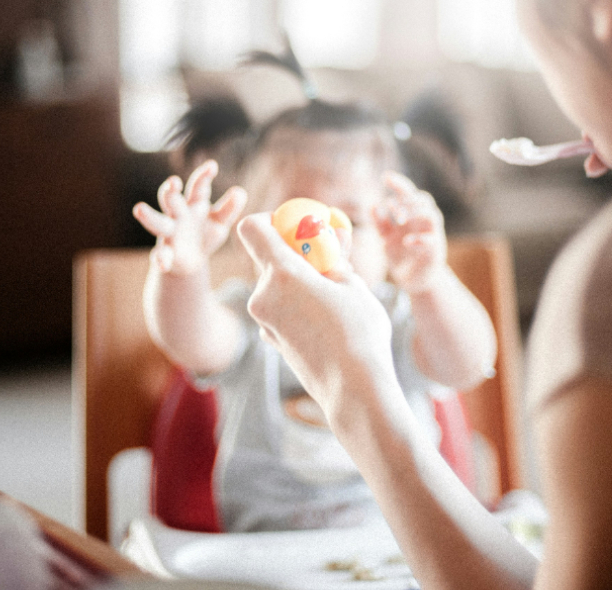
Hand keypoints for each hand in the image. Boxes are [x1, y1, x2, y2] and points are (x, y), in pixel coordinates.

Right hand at [133, 160, 247, 274]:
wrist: (191, 262)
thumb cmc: (205, 234)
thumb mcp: (220, 222)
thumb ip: (229, 208)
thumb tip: (240, 192)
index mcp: (193, 204)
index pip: (197, 187)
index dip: (203, 176)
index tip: (212, 166)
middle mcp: (178, 215)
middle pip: (171, 200)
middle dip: (170, 191)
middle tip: (172, 182)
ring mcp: (170, 233)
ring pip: (157, 222)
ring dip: (149, 216)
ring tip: (139, 208)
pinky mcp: (166, 253)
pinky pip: (160, 254)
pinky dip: (160, 258)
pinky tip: (162, 262)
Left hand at [236, 214, 397, 421]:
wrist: (354, 390)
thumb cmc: (359, 334)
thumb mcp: (353, 285)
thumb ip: (334, 258)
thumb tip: (332, 238)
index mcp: (282, 274)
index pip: (252, 229)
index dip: (270, 220)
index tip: (296, 227)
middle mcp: (263, 296)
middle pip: (267, 258)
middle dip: (294, 253)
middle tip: (326, 258)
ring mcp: (264, 321)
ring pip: (275, 285)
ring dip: (298, 281)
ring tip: (334, 293)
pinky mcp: (271, 339)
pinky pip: (279, 309)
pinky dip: (296, 304)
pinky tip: (325, 318)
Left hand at [375, 172, 447, 293]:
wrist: (416, 280)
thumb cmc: (402, 256)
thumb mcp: (387, 238)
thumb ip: (380, 223)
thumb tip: (373, 205)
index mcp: (413, 216)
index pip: (409, 193)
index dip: (399, 184)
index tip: (385, 177)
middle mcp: (425, 222)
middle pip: (424, 200)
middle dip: (407, 199)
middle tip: (391, 206)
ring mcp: (432, 236)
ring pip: (432, 215)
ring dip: (415, 213)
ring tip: (399, 219)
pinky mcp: (435, 252)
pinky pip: (431, 241)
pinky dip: (419, 239)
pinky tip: (406, 241)